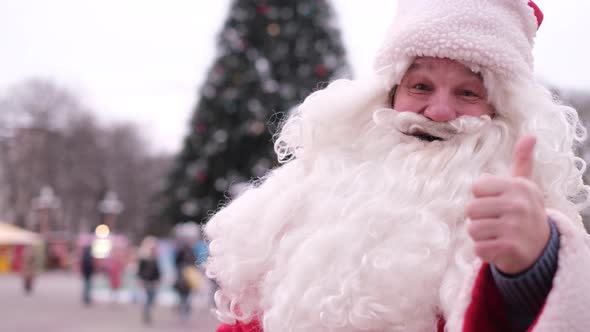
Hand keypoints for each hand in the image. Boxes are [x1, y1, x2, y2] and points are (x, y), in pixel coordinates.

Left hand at [465, 135, 549, 274]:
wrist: (542, 248)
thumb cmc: (525, 211)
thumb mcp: (524, 185)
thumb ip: (522, 160)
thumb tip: (531, 135)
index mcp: (518, 186)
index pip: (475, 188)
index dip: (482, 198)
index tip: (497, 203)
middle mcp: (518, 204)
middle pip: (470, 209)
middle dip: (479, 218)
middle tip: (496, 221)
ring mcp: (515, 227)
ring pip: (472, 229)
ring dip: (480, 235)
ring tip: (497, 234)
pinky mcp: (510, 247)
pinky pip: (478, 248)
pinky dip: (484, 251)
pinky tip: (498, 248)